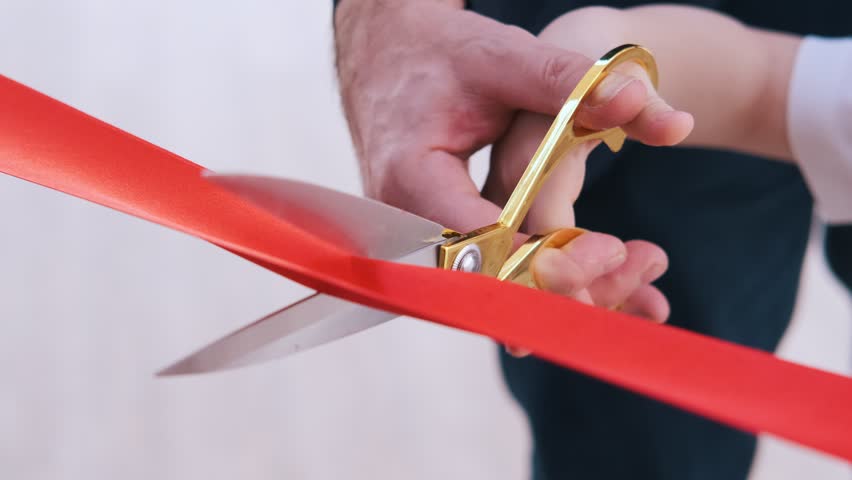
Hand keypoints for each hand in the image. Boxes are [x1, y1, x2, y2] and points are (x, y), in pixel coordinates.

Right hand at [335, 1, 690, 349]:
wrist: (389, 57)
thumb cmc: (438, 55)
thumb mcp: (502, 59)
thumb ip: (570, 81)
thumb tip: (635, 101)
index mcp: (414, 177)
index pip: (483, 246)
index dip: (548, 261)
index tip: (612, 249)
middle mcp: (409, 224)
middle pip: (495, 282)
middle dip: (572, 285)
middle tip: (644, 264)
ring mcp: (421, 239)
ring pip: (500, 289)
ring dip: (569, 287)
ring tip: (642, 270)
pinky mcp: (440, 241)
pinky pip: (498, 275)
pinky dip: (551, 276)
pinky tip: (608, 275)